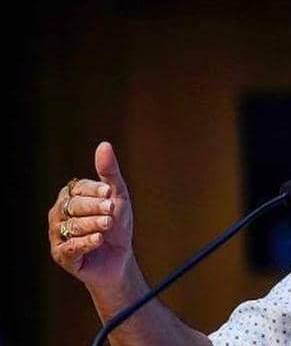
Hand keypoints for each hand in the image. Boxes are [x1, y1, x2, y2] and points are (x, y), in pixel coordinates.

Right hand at [48, 141, 134, 287]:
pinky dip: (85, 242)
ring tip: (108, 225)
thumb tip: (104, 144)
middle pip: (73, 206)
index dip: (95, 190)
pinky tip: (98, 240)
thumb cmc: (117, 225)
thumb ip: (110, 172)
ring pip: (71, 226)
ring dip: (92, 224)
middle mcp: (59, 214)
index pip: (78, 188)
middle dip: (94, 208)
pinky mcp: (61, 255)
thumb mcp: (118, 196)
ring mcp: (57, 235)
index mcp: (70, 196)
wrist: (119, 259)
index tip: (110, 193)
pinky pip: (70, 246)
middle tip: (111, 211)